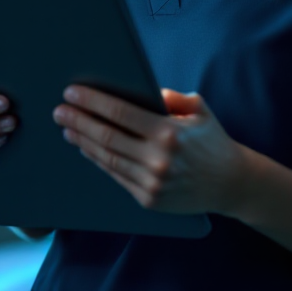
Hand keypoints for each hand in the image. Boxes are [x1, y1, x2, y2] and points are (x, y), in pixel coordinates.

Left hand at [53, 86, 246, 213]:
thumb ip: (169, 97)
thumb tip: (139, 90)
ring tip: (67, 128)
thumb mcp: (198, 109)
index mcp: (169, 132)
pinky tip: (86, 149)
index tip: (72, 92)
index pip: (120, 113)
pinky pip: (116, 176)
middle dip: (78, 121)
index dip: (92, 102)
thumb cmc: (212, 140)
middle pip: (106, 137)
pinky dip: (98, 161)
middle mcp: (158, 160)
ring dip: (82, 142)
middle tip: (59, 111)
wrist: (232, 184)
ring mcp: (152, 183)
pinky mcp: (149, 200)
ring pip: (107, 159)